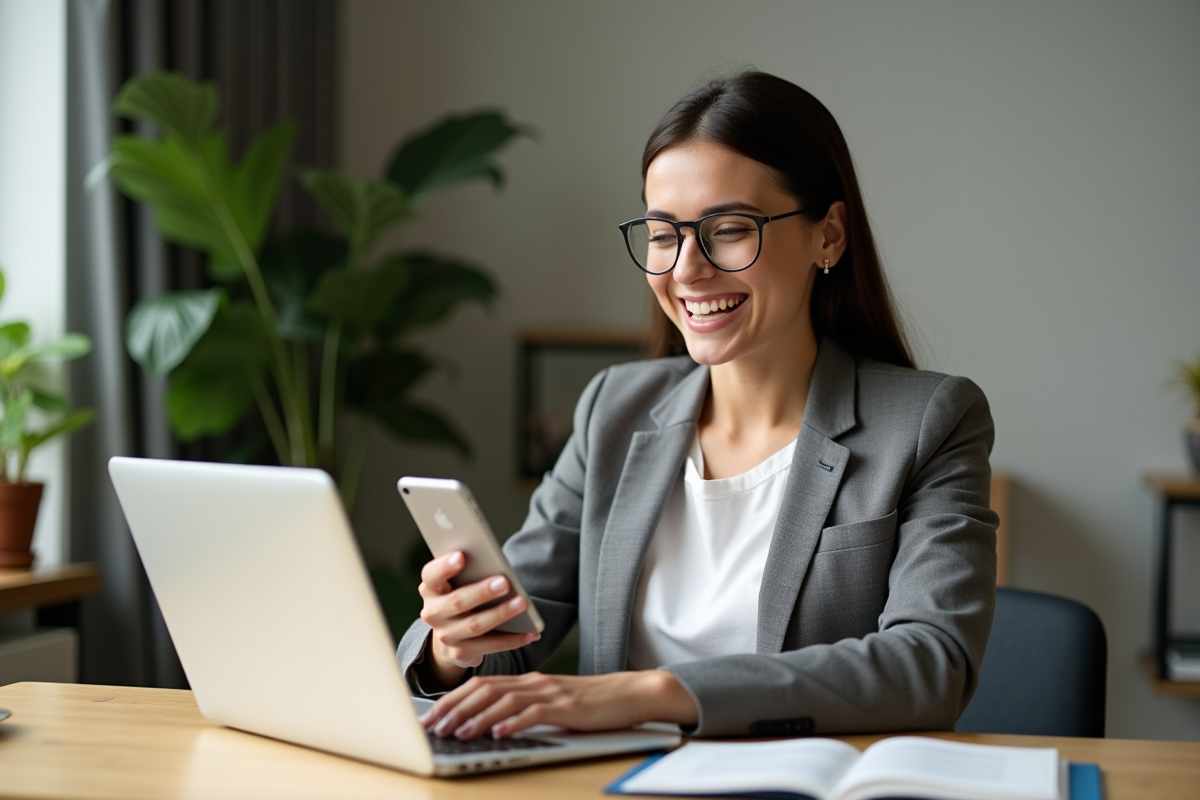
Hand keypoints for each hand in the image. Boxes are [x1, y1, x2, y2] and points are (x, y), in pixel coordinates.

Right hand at [418, 551, 539, 687]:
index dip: (444, 566)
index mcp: (430, 589)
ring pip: (475, 625)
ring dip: (500, 614)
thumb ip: (469, 572)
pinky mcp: (461, 653)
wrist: (451, 634)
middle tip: (504, 582)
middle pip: (457, 601)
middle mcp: (433, 613)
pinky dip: (513, 639)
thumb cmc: (460, 595)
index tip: (462, 556)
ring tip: (522, 603)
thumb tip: (496, 563)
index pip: (431, 575)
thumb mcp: (457, 582)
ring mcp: (446, 635)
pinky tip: (531, 633)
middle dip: (482, 592)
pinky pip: (491, 646)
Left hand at [419, 670, 698, 739]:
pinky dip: (515, 722)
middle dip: (454, 708)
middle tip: (432, 727)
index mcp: (529, 680)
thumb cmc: (593, 703)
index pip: (481, 684)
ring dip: (477, 717)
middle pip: (485, 689)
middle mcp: (535, 682)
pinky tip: (499, 733)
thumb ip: (525, 706)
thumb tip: (492, 723)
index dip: (452, 699)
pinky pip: (536, 713)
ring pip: (505, 700)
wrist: (632, 693)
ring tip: (457, 732)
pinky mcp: (568, 707)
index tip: (431, 716)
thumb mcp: (553, 702)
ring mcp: (551, 692)